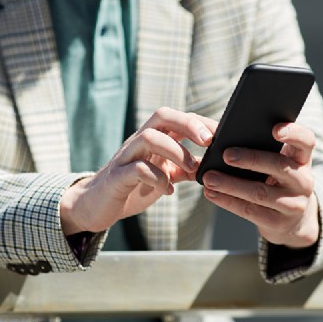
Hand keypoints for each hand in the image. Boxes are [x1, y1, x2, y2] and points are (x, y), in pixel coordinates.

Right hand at [60, 107, 216, 234]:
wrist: (98, 205)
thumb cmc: (135, 186)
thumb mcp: (166, 175)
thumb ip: (187, 167)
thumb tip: (216, 164)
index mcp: (154, 138)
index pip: (178, 118)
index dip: (201, 122)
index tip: (224, 133)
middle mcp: (139, 141)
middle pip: (162, 116)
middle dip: (188, 124)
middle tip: (209, 142)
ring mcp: (126, 157)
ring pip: (149, 138)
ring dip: (175, 151)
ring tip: (192, 169)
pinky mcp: (117, 177)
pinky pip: (136, 169)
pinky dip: (157, 178)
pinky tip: (167, 190)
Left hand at [201, 123, 318, 248]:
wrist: (291, 221)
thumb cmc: (275, 181)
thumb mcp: (276, 163)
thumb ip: (256, 146)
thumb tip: (216, 135)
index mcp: (301, 158)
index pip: (305, 141)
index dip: (293, 133)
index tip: (274, 129)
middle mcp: (303, 180)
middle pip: (279, 166)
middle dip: (251, 159)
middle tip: (226, 155)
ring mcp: (294, 203)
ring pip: (260, 192)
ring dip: (231, 185)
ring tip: (209, 178)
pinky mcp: (279, 222)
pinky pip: (250, 211)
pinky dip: (228, 201)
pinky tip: (211, 193)